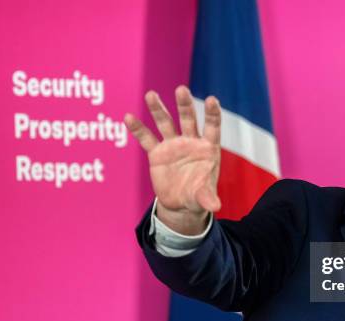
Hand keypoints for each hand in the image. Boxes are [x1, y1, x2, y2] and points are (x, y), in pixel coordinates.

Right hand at [124, 86, 221, 234]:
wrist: (181, 203)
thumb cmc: (198, 195)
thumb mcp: (204, 197)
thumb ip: (208, 198)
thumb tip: (215, 207)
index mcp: (208, 148)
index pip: (212, 127)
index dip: (212, 114)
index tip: (211, 99)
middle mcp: (190, 142)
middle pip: (188, 119)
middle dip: (185, 105)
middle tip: (181, 89)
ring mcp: (173, 145)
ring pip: (166, 123)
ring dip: (158, 109)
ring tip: (151, 94)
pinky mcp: (157, 153)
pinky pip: (146, 139)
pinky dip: (138, 129)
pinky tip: (129, 117)